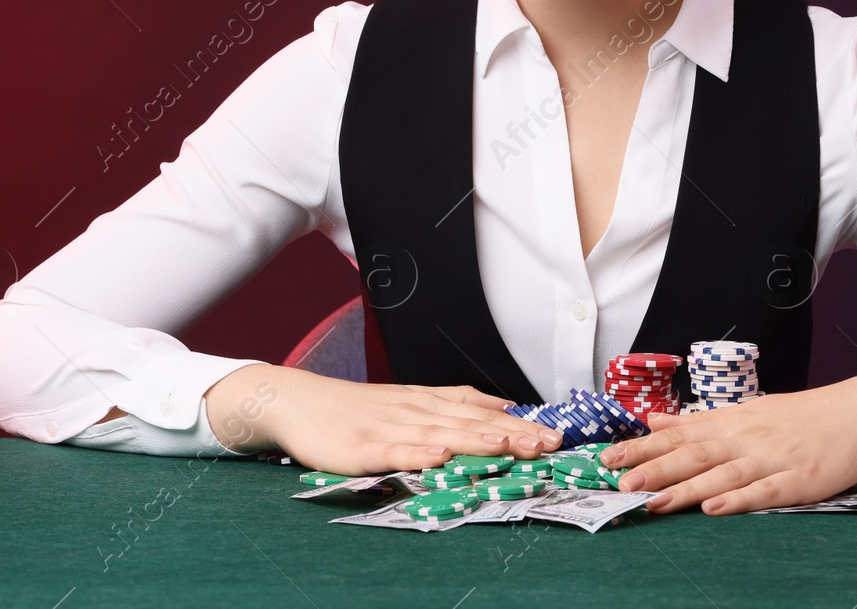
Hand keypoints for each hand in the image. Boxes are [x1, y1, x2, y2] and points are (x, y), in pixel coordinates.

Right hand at [204, 364, 561, 473]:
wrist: (300, 401)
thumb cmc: (358, 409)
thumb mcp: (410, 402)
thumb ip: (452, 408)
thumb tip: (501, 412)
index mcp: (429, 401)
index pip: (483, 410)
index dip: (520, 421)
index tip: (555, 433)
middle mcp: (417, 411)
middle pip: (472, 421)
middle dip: (514, 433)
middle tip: (549, 444)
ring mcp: (390, 427)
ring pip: (441, 433)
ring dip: (477, 439)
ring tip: (509, 445)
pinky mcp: (362, 447)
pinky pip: (394, 451)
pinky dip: (419, 453)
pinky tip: (438, 456)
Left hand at [598, 373, 856, 514]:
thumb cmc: (802, 416)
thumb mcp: (747, 411)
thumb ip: (699, 421)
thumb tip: (654, 420)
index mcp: (733, 422)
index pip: (679, 434)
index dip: (643, 447)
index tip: (608, 458)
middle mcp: (747, 438)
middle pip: (695, 454)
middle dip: (656, 468)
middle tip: (620, 482)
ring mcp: (773, 459)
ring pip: (723, 474)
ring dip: (687, 488)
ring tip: (655, 501)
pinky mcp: (800, 480)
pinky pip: (765, 492)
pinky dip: (740, 500)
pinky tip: (716, 508)